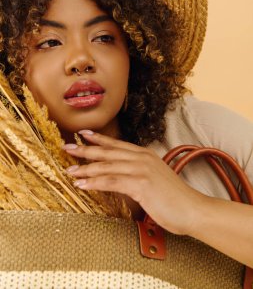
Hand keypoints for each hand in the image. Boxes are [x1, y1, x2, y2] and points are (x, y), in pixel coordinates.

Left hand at [63, 130, 205, 234]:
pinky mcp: (141, 183)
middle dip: (86, 149)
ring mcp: (141, 169)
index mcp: (145, 154)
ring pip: (107, 166)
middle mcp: (142, 158)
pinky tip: (82, 185)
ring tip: (70, 171)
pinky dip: (95, 182)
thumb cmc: (173, 198)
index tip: (83, 134)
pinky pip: (112, 181)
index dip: (99, 138)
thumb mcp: (154, 179)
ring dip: (86, 169)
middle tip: (67, 147)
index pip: (117, 144)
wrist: (192, 209)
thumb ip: (137, 174)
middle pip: (108, 151)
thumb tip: (120, 176)